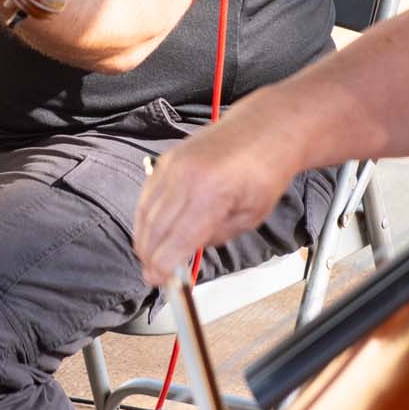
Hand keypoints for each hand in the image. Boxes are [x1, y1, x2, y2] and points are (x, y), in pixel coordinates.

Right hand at [133, 123, 294, 287]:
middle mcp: (186, 177)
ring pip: (145, 211)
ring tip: (148, 257)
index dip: (163, 266)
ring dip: (143, 238)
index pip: (176, 241)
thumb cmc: (264, 169)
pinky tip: (149, 229)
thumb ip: (217, 236)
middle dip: (150, 256)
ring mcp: (173, 165)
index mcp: (211, 194)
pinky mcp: (168, 159)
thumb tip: (190, 249)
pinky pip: (148, 193)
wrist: (264, 129)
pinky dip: (145, 215)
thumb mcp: (250, 216)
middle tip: (151, 275)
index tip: (159, 280)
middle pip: (155, 228)